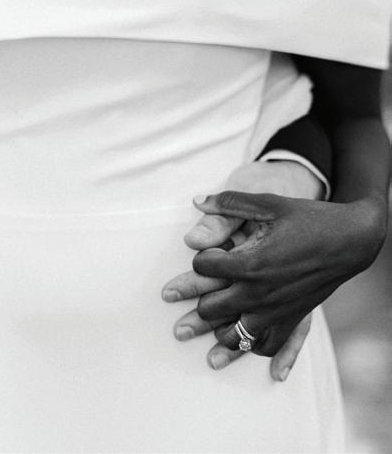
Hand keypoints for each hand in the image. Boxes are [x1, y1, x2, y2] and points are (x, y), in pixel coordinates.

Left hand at [185, 191, 384, 361]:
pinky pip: (264, 347)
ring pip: (231, 337)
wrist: (350, 240)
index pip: (202, 268)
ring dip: (221, 324)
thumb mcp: (268, 204)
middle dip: (202, 293)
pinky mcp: (291, 321)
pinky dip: (250, 343)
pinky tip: (246, 328)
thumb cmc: (308, 218)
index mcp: (249, 264)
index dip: (202, 257)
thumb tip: (197, 201)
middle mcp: (258, 294)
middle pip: (208, 308)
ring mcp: (275, 313)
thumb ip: (228, 203)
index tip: (212, 252)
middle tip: (212, 280)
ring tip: (222, 307)